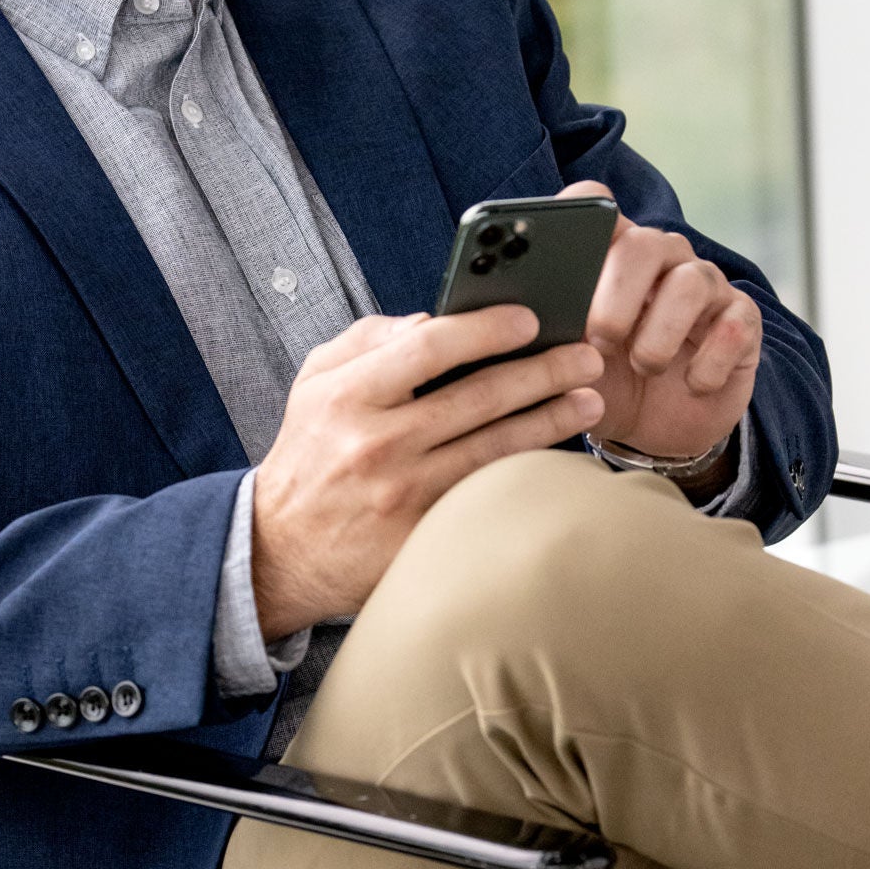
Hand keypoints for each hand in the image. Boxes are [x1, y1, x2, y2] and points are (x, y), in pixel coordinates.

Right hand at [252, 307, 604, 640]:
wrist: (279, 550)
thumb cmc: (309, 450)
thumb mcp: (317, 380)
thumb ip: (371, 338)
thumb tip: (433, 321)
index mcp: (350, 396)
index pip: (429, 348)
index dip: (485, 329)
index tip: (529, 317)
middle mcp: (377, 444)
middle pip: (479, 397)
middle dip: (543, 371)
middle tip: (587, 354)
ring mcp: (403, 496)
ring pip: (496, 449)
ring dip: (552, 419)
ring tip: (590, 399)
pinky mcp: (421, 539)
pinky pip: (488, 495)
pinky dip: (527, 472)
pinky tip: (560, 454)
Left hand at [559, 180, 761, 460]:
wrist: (652, 430)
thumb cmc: (603, 380)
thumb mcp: (566, 361)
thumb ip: (544, 333)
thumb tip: (519, 318)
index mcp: (610, 252)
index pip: (596, 204)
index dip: (578, 216)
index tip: (554, 251)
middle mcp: (660, 255)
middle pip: (643, 243)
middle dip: (616, 296)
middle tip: (600, 341)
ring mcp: (705, 284)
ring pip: (690, 282)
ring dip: (660, 336)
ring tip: (645, 368)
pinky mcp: (741, 319)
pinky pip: (733, 326)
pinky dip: (707, 364)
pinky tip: (692, 384)